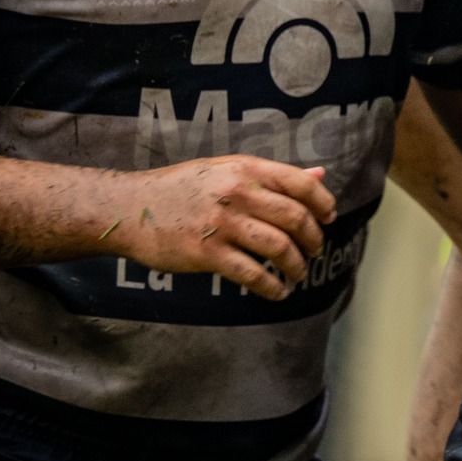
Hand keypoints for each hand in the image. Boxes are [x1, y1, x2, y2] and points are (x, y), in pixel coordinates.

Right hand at [110, 156, 336, 299]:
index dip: (323, 203)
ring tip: (298, 273)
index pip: (300, 183)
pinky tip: (277, 291)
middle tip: (315, 251)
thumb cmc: (183, 188)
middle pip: (295, 217)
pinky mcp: (206, 254)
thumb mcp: (228, 170)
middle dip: (313, 239)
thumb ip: (273, 175)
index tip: (330, 218)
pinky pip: (251, 273)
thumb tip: (319, 175)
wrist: (132, 208)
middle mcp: (238, 193)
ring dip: (296, 265)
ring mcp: (222, 224)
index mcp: (246, 168)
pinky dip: (271, 286)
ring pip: (278, 247)